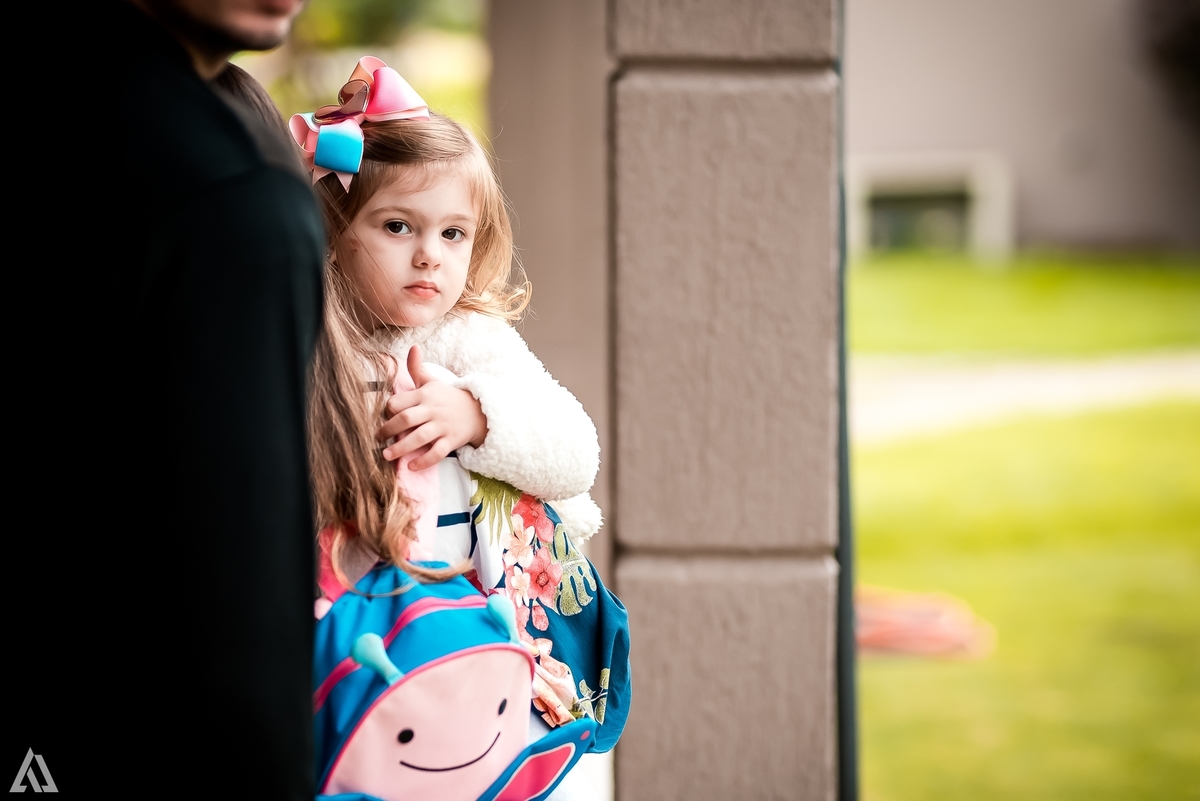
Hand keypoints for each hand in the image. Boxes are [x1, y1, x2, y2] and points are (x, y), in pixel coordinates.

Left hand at [378, 345, 487, 469]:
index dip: (388, 409)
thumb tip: (412, 347)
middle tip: (378, 438)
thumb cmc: (448, 397)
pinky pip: (437, 452)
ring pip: (420, 438)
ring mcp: (443, 426)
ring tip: (387, 455)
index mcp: (425, 395)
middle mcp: (433, 410)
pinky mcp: (451, 440)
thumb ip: (417, 368)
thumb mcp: (433, 381)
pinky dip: (424, 460)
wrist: (478, 411)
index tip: (383, 417)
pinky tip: (412, 466)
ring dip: (402, 447)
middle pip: (407, 419)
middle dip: (389, 429)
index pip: (400, 401)